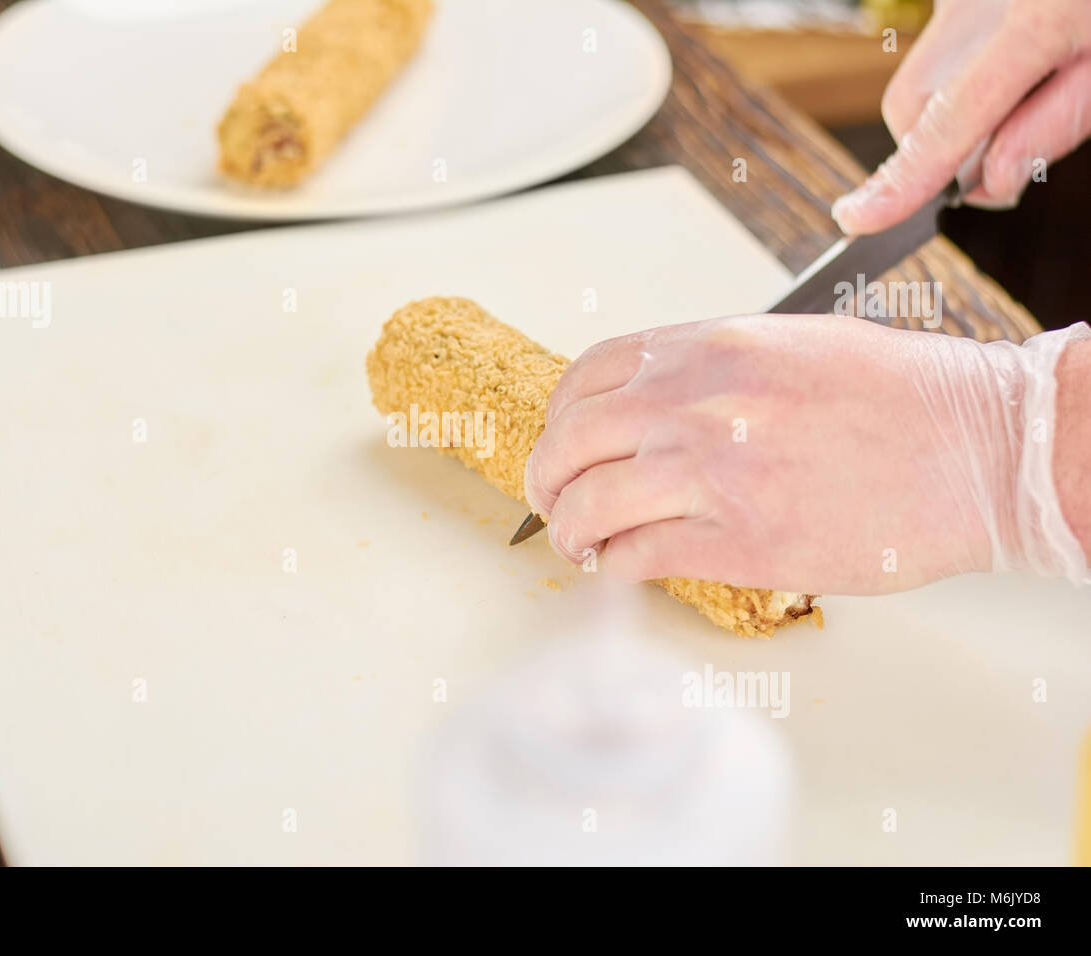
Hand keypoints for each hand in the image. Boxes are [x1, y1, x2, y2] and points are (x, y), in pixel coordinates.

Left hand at [523, 315, 1090, 594]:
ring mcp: (715, 473)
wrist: (980, 449)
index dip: (560, 414)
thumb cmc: (905, 398)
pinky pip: (640, 557)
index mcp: (712, 347)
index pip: (590, 373)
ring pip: (591, 504)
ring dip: (570, 532)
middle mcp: (699, 402)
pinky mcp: (741, 542)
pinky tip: (621, 568)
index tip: (561, 441)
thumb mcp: (795, 345)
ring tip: (577, 545)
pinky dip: (616, 567)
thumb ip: (714, 369)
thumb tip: (653, 404)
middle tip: (548, 501)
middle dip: (545, 477)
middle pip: (571, 440)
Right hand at [832, 0, 1090, 234]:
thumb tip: (990, 181)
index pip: (949, 123)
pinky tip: (1033, 47)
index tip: (859, 218)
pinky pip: (950, 40)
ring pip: (926, 76)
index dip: (903, 179)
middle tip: (1007, 154)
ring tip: (1037, 82)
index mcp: (1037, 19)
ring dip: (960, 104)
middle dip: (937, 146)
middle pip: (911, 105)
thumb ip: (1060, 121)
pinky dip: (975, 65)